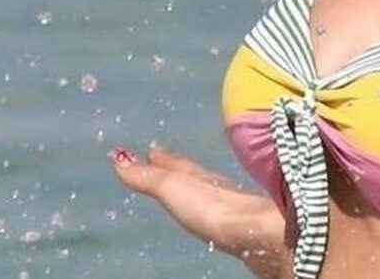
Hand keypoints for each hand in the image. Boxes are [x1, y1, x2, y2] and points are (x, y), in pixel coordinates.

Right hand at [109, 142, 291, 278]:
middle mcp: (216, 186)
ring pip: (207, 189)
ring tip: (182, 183)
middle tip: (159, 158)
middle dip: (175, 167)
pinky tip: (212, 211)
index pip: (176, 163)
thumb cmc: (215, 208)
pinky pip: (218, 209)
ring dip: (192, 185)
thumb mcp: (174, 188)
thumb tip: (118, 156)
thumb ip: (149, 176)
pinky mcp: (239, 226)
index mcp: (199, 176)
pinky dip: (208, 204)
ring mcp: (230, 204)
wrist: (260, 231)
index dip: (161, 156)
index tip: (150, 147)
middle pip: (191, 174)